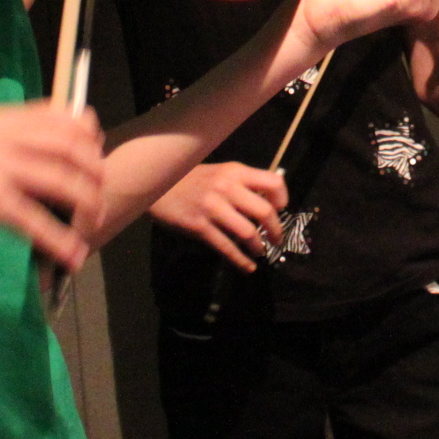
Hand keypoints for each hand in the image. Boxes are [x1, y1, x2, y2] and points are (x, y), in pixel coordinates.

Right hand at [0, 99, 103, 275]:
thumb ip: (3, 149)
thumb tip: (56, 161)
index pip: (58, 114)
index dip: (88, 138)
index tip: (95, 163)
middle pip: (71, 144)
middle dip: (94, 176)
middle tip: (97, 204)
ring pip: (64, 180)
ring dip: (85, 209)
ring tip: (87, 232)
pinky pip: (39, 220)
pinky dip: (61, 242)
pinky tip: (70, 257)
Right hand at [149, 163, 289, 270]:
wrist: (156, 184)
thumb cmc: (190, 179)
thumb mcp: (220, 172)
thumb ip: (241, 183)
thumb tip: (267, 199)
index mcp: (235, 172)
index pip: (272, 182)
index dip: (283, 199)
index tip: (281, 210)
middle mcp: (227, 188)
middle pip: (264, 211)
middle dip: (276, 230)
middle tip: (277, 239)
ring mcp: (213, 208)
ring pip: (248, 233)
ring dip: (259, 247)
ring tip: (260, 252)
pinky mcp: (200, 227)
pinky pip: (227, 247)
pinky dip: (241, 261)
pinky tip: (247, 267)